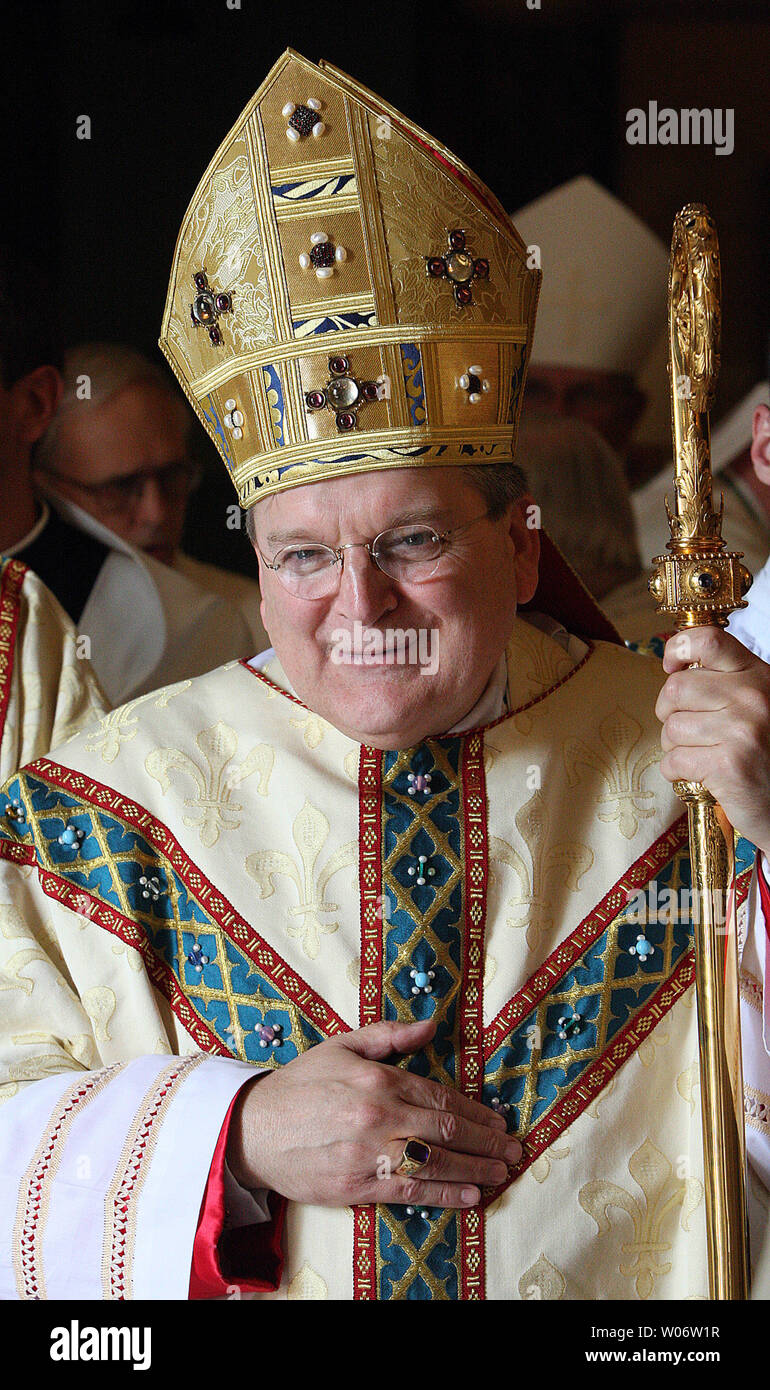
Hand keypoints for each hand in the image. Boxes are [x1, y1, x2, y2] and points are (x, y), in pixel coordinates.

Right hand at [226, 1016, 521, 1208]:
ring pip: (435, 1162)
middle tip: (512, 1150)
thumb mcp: (341, 1045)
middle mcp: (379, 1115)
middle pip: (446, 1129)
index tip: (499, 1120)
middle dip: (485, 1142)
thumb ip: (389, 1035)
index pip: (441, 1096)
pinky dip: (444, 1194)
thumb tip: (431, 1025)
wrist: (252, 1128)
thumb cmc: (300, 1084)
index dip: (476, 1111)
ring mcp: (369, 1153)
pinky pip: (411, 1192)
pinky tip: (469, 1196)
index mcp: (378, 1078)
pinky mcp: (357, 1186)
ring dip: (475, 1169)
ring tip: (500, 1173)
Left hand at [656, 626, 769, 854]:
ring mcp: (742, 731)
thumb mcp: (763, 705)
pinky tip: (699, 775)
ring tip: (698, 754)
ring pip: (671, 729)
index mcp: (760, 676)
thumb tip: (675, 670)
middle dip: (668, 712)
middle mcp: (753, 697)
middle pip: (675, 689)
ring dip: (675, 747)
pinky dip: (677, 772)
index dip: (678, 649)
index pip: (708, 641)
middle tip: (685, 728)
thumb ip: (729, 683)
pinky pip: (674, 760)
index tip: (672, 667)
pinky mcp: (729, 766)